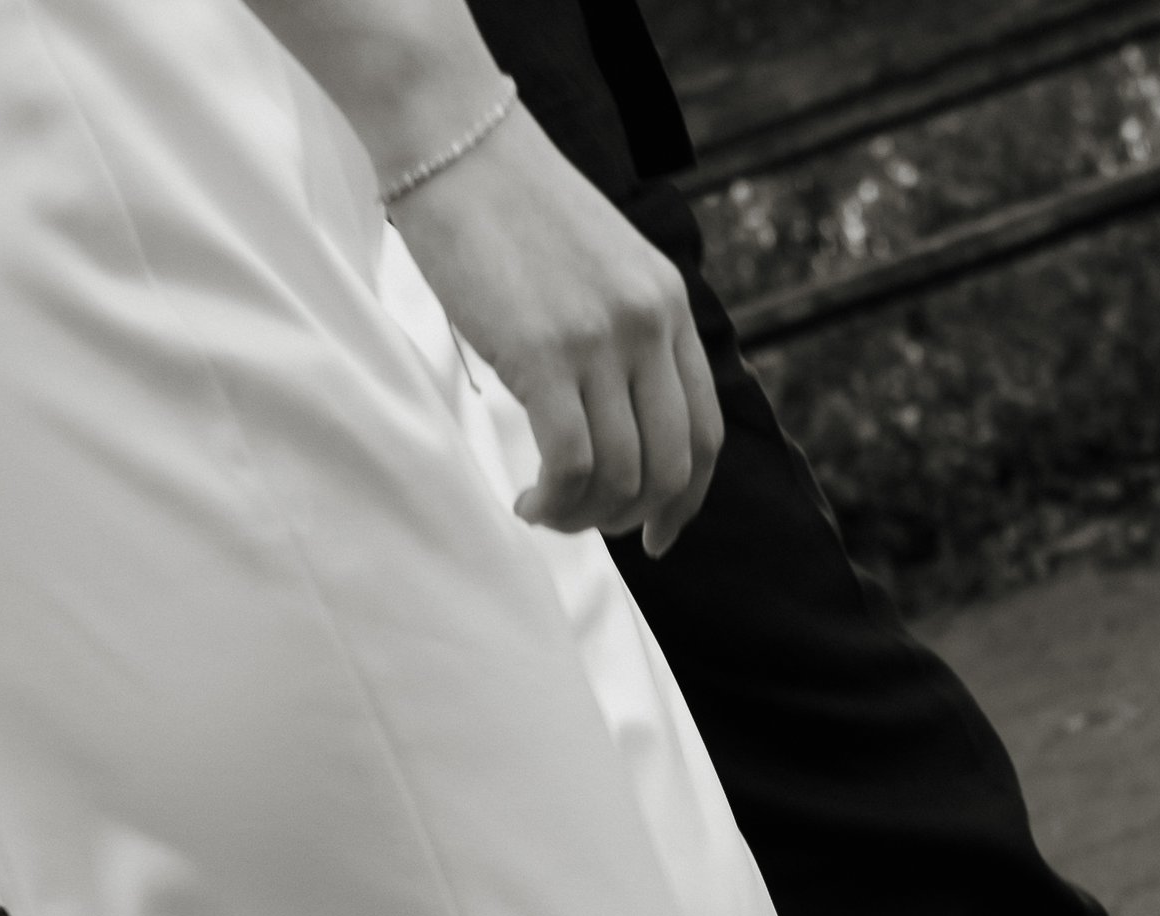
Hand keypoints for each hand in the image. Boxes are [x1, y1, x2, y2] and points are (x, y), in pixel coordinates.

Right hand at [390, 107, 721, 553]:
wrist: (453, 137)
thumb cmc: (508, 207)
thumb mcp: (597, 266)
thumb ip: (622, 332)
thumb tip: (617, 421)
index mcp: (669, 305)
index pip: (705, 433)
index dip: (689, 500)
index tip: (660, 534)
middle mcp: (647, 325)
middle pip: (670, 468)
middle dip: (633, 517)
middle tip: (588, 523)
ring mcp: (599, 340)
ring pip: (618, 476)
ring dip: (583, 516)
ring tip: (545, 508)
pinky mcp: (544, 354)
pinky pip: (570, 466)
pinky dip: (553, 502)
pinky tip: (527, 499)